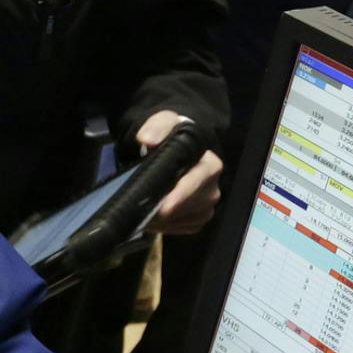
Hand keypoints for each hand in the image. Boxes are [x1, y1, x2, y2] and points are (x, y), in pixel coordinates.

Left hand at [139, 111, 222, 234]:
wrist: (171, 152)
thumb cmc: (170, 137)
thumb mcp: (163, 123)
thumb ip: (157, 128)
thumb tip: (148, 139)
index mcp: (211, 165)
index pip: (196, 183)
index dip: (179, 196)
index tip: (163, 206)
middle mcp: (213, 189)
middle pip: (188, 206)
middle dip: (165, 210)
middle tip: (139, 210)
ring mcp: (207, 207)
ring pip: (183, 220)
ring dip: (162, 219)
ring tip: (142, 211)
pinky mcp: (198, 220)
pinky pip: (181, 228)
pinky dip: (165, 226)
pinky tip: (153, 216)